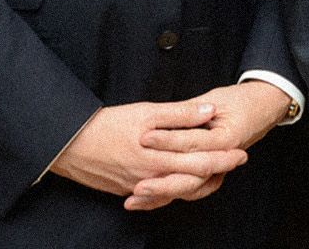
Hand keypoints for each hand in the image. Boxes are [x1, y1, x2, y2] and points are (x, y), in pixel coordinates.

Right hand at [48, 101, 245, 205]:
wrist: (68, 144)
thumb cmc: (108, 124)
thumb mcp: (146, 111)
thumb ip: (180, 113)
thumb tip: (209, 112)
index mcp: (158, 157)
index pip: (199, 162)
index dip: (223, 158)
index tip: (240, 152)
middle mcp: (150, 178)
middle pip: (192, 179)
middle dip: (218, 170)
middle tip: (238, 161)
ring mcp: (138, 187)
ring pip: (176, 191)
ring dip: (198, 183)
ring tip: (216, 173)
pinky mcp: (127, 191)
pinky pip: (157, 197)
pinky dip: (174, 190)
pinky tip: (184, 183)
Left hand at [129, 82, 292, 208]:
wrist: (265, 107)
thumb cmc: (240, 100)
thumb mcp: (215, 99)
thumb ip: (188, 110)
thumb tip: (161, 117)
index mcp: (228, 138)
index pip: (193, 142)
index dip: (168, 140)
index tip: (144, 138)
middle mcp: (225, 157)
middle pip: (193, 175)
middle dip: (163, 182)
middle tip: (138, 184)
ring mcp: (221, 168)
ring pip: (192, 188)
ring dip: (164, 195)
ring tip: (138, 198)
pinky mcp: (213, 174)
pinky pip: (191, 190)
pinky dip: (170, 196)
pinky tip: (147, 200)